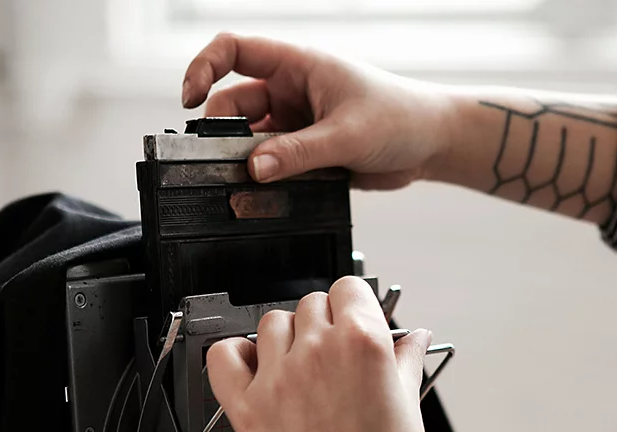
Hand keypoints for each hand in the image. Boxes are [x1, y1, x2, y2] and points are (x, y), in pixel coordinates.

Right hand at [182, 33, 452, 189]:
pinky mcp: (305, 154)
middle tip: (225, 165)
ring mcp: (296, 125)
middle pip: (235, 107)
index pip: (234, 51)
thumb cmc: (399, 118)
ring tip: (251, 185)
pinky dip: (267, 180)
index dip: (203, 69)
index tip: (188, 100)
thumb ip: (300, 152)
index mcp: (298, 67)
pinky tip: (270, 194)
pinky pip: (274, 166)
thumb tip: (255, 169)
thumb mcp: (347, 133)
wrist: (428, 144)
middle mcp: (290, 93)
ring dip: (247, 163)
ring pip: (252, 142)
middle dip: (223, 134)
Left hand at [205, 276, 431, 431]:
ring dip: (286, 337)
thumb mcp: (408, 404)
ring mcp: (277, 378)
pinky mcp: (247, 407)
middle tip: (332, 355)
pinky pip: (224, 356)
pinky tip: (255, 367)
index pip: (347, 289)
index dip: (353, 304)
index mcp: (361, 342)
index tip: (352, 320)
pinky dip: (235, 355)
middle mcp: (316, 351)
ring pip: (271, 324)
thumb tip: (412, 336)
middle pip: (310, 303)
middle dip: (323, 322)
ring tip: (301, 369)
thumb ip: (405, 358)